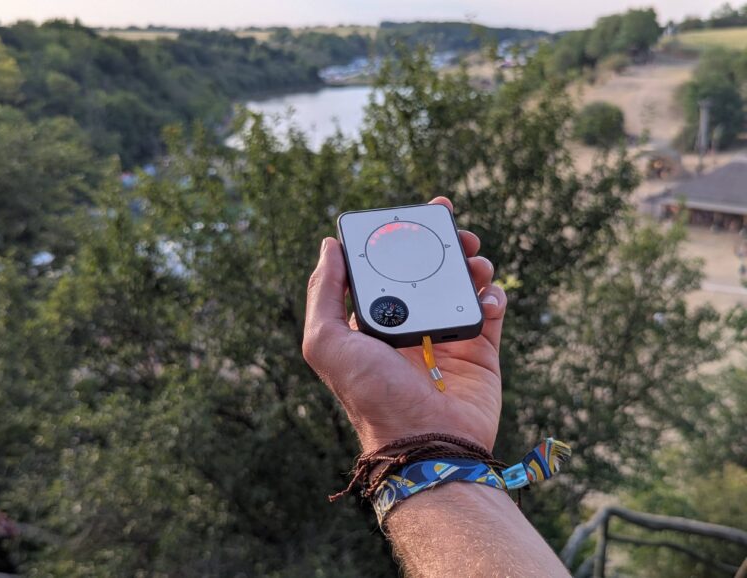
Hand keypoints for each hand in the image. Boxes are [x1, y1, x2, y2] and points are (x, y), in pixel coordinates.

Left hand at [303, 197, 506, 452]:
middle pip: (431, 271)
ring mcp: (447, 337)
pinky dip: (492, 296)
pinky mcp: (479, 351)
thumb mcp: (327, 343)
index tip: (417, 215)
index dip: (402, 240)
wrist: (425, 444)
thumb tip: (330, 246)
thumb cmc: (371, 396)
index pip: (388, 269)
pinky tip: (486, 298)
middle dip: (444, 244)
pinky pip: (490, 310)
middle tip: (456, 230)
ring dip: (472, 264)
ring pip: (463, 285)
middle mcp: (411, 325)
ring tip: (475, 260)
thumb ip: (324, 293)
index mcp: (375, 321)